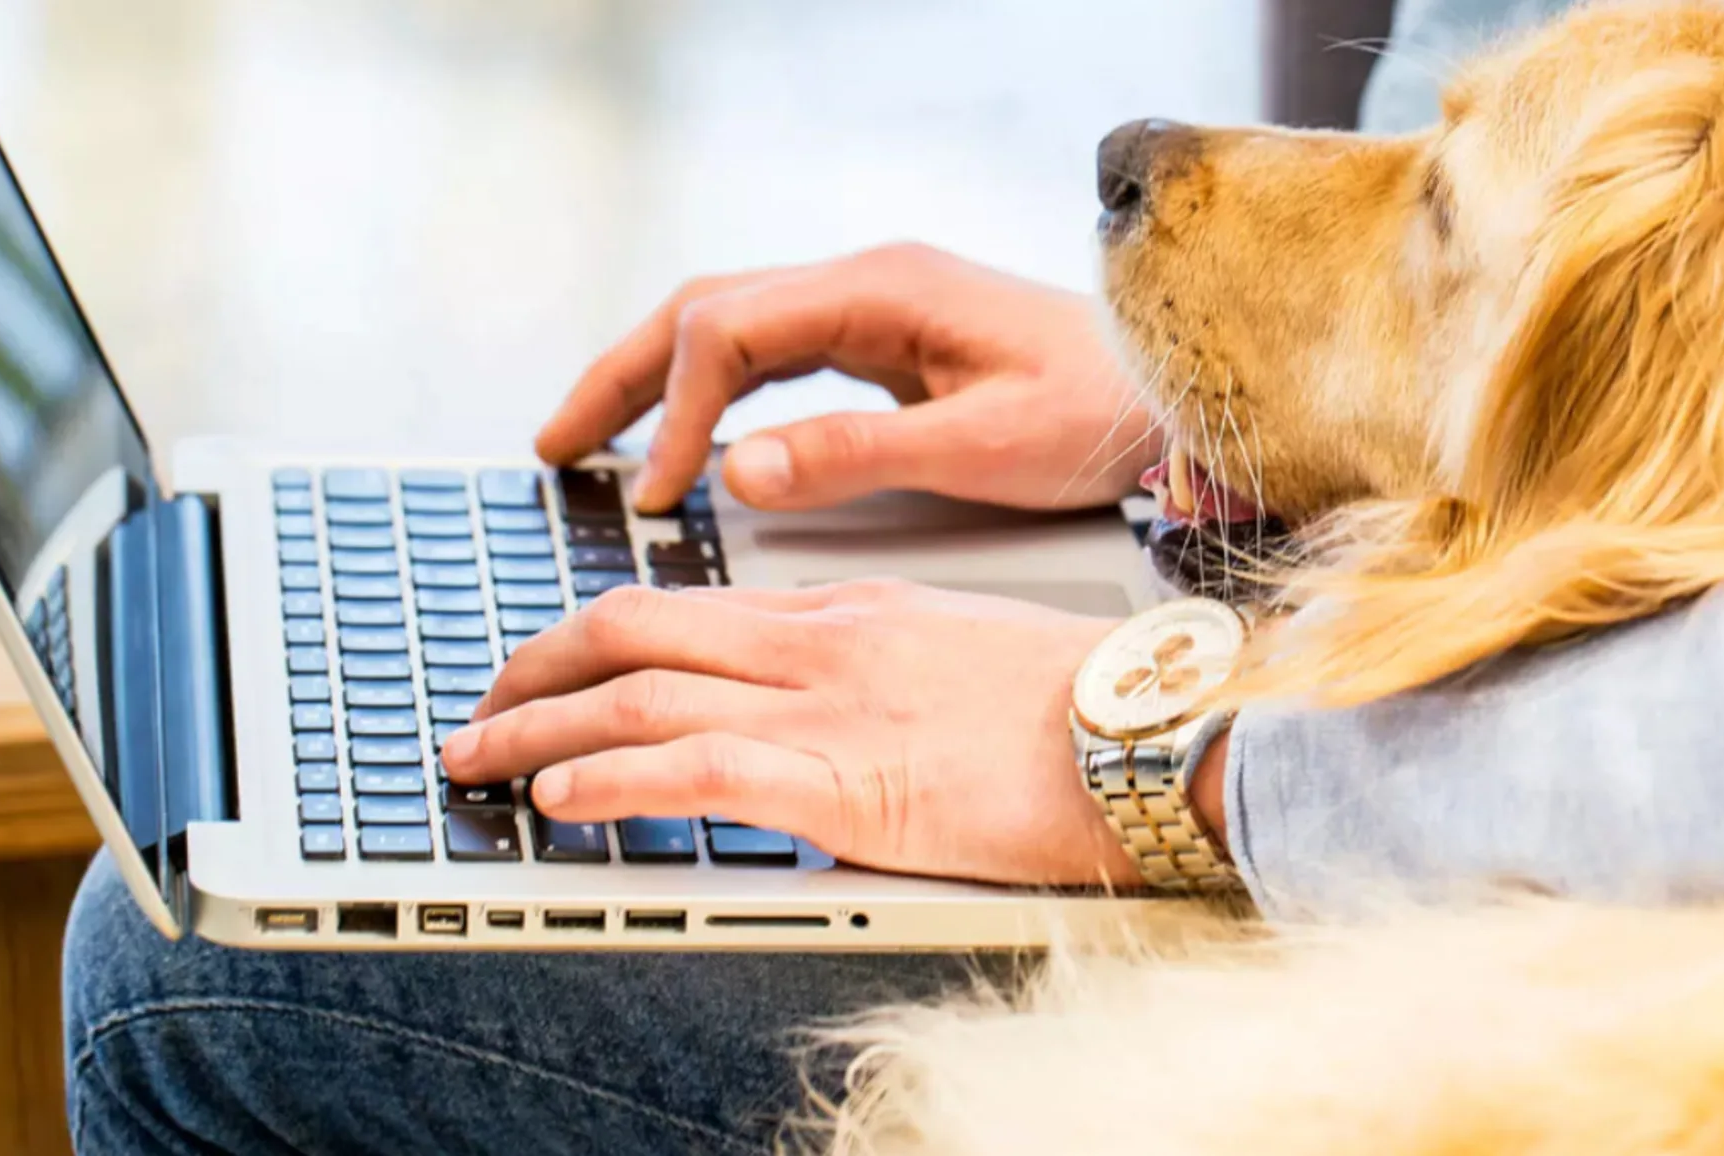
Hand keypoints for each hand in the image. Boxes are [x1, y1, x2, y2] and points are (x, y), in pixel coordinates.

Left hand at [438, 581, 1143, 886]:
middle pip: (636, 632)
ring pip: (640, 697)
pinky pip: (698, 772)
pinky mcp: (847, 786)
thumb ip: (880, 665)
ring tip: (471, 760)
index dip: (593, 636)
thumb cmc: (1081, 700)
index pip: (686, 606)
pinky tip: (556, 798)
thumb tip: (833, 703)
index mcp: (847, 611)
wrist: (1153, 727)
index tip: (548, 666)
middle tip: (476, 706)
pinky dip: (611, 781)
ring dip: (535, 729)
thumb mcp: (963, 650)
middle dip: (534, 668)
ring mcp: (827, 709)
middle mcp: (818, 644)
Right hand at [535, 243, 1161, 514]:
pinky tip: (688, 438)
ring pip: (729, 329)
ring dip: (655, 382)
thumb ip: (857, 454)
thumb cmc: (1097, 414)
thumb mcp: (984, 444)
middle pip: (706, 311)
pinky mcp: (885, 344)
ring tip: (589, 444)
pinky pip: (771, 357)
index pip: (730, 331)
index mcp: (881, 291)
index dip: (674, 409)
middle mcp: (865, 285)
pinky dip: (712, 395)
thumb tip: (735, 469)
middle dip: (623, 377)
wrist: (1169, 399)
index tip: (655, 488)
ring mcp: (872, 309)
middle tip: (554, 445)